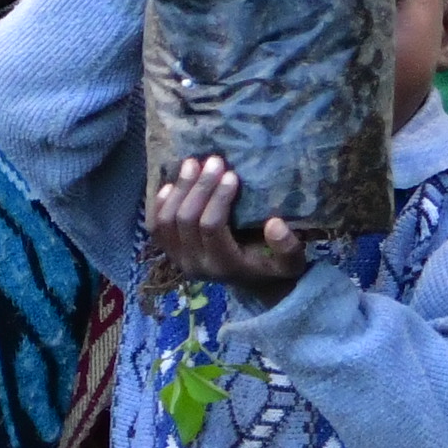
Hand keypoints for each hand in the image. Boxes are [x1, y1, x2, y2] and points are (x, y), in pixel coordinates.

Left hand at [149, 148, 313, 293]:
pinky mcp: (171, 253)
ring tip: (192, 164)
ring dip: (179, 190)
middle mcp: (196, 265)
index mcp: (224, 265)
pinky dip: (160, 204)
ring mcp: (179, 260)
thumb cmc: (273, 268)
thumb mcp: (292, 263)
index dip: (218, 198)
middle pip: (186, 220)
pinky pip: (155, 227)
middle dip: (199, 187)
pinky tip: (170, 184)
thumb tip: (274, 223)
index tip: (232, 175)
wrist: (253, 286)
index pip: (211, 227)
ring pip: (167, 221)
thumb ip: (288, 247)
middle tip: (214, 161)